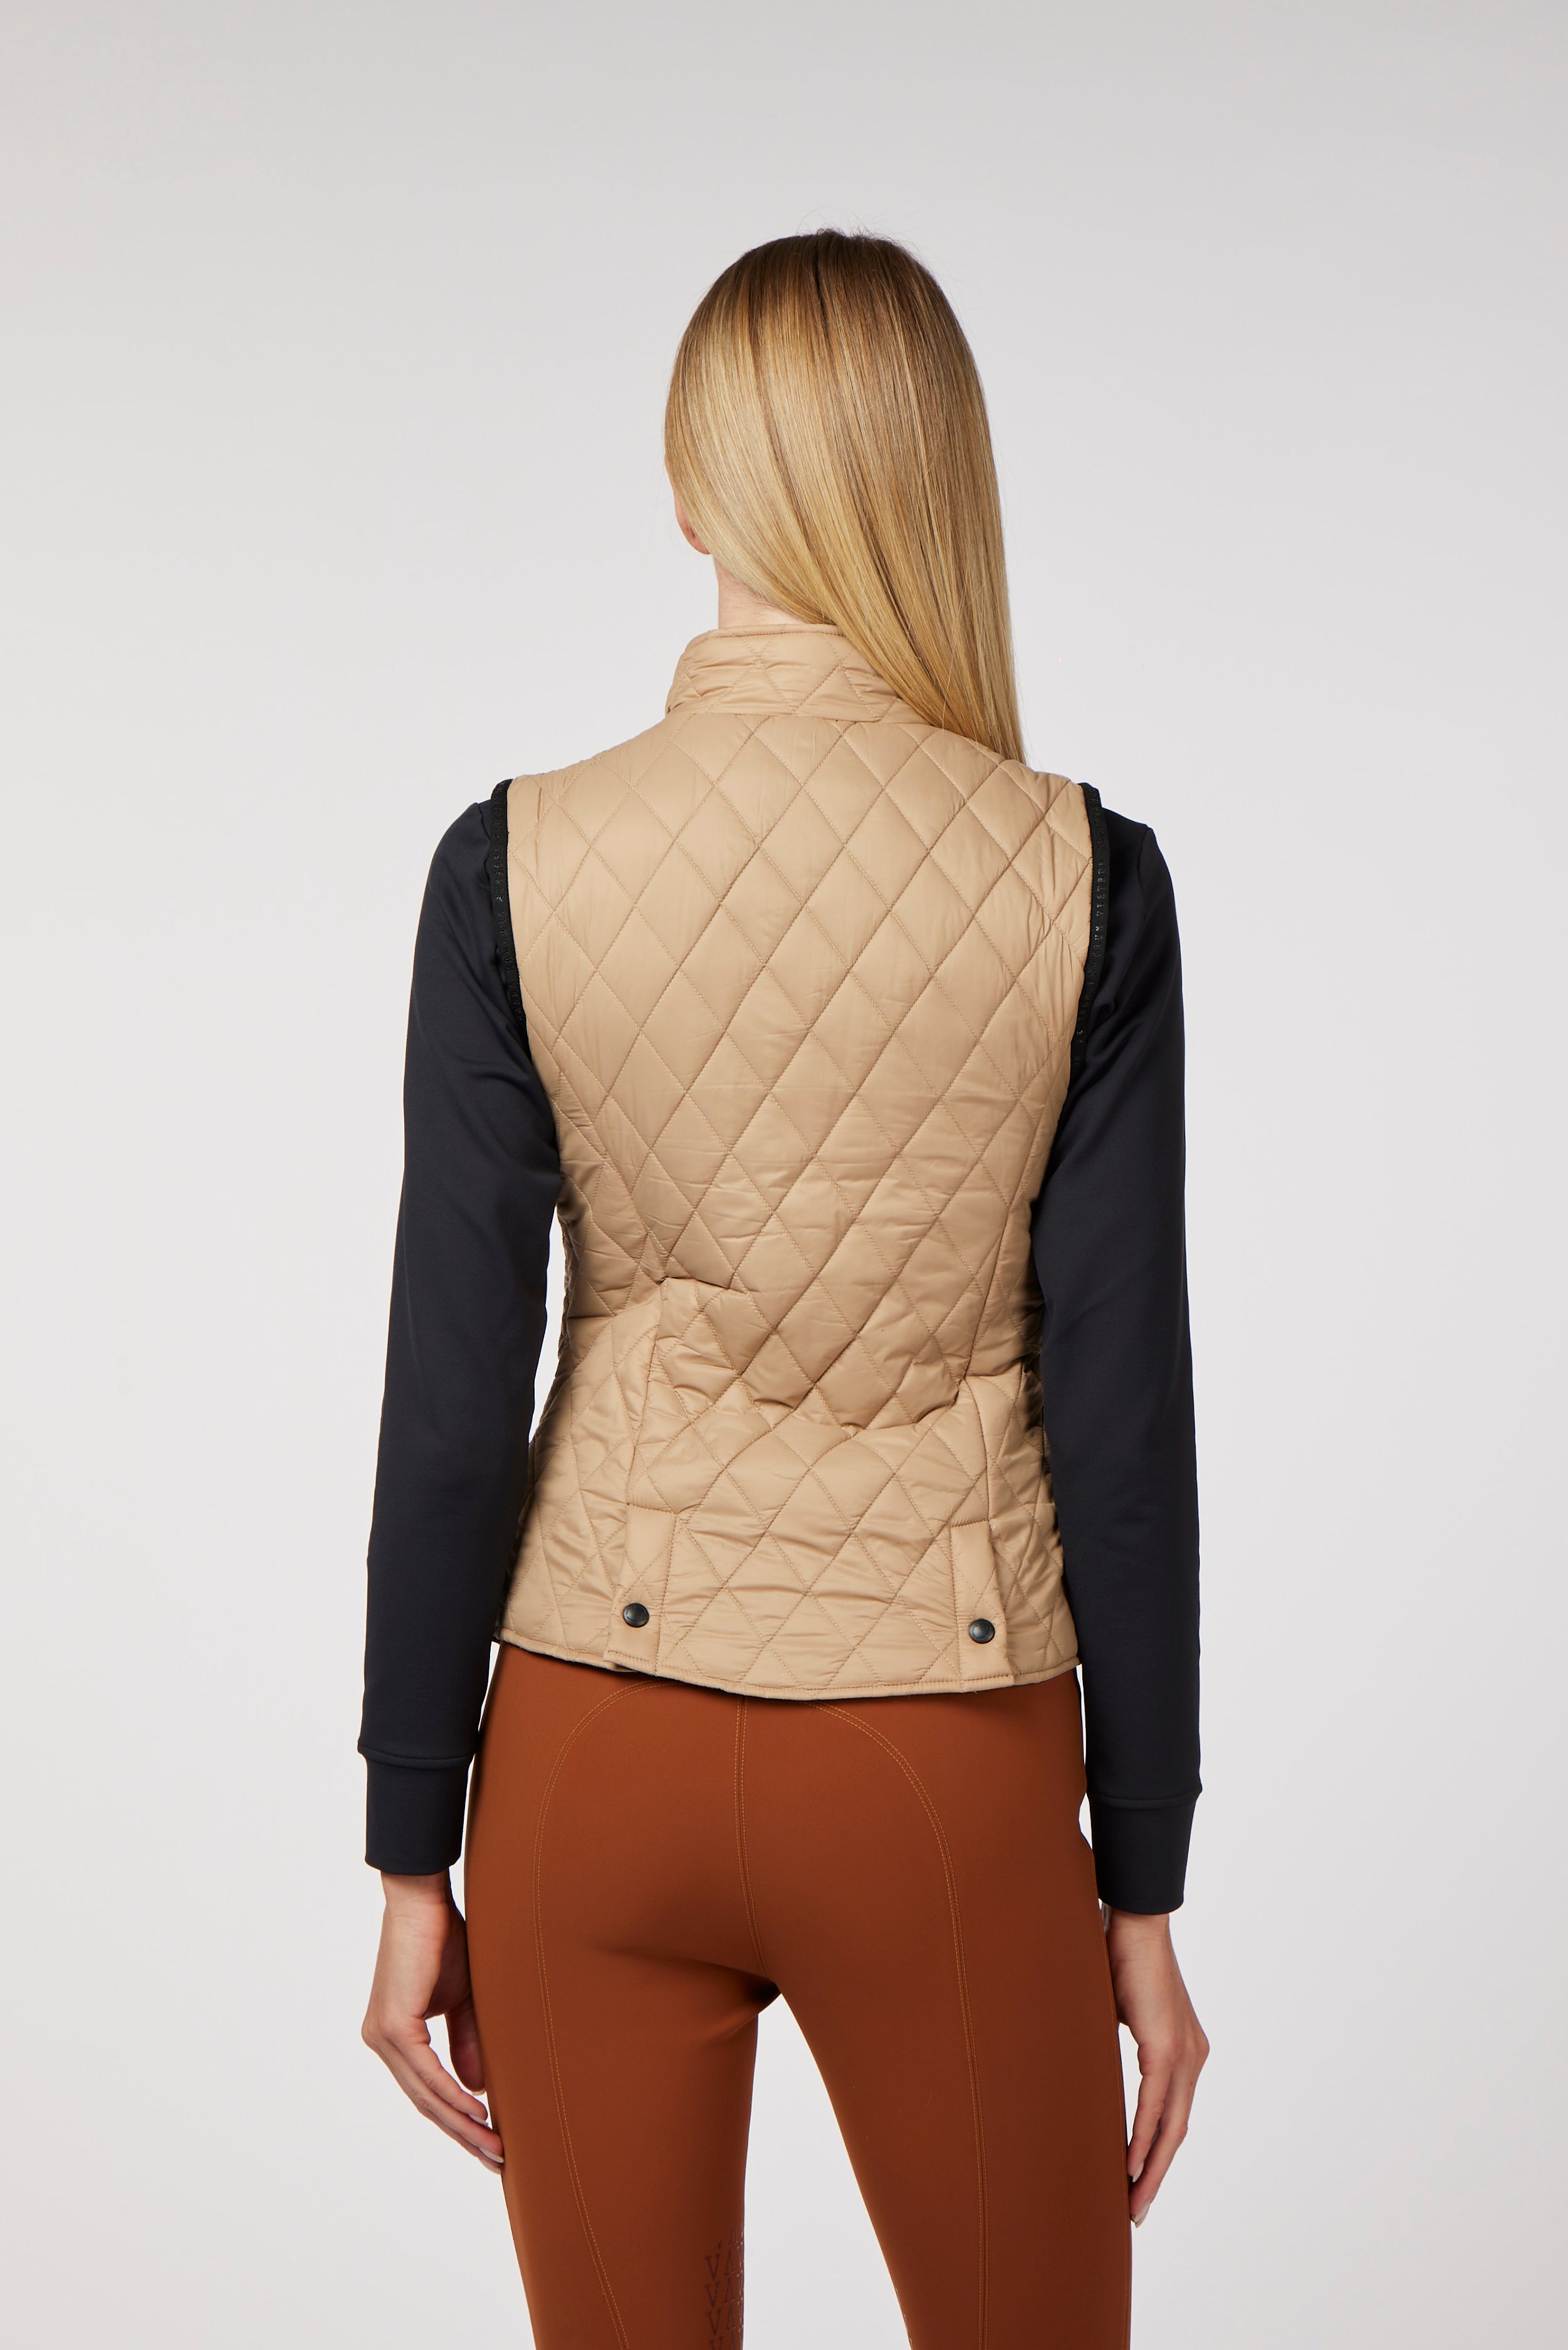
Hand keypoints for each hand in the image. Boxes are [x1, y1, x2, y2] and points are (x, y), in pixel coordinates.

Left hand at [361, 1872, 502, 2171]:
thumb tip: (477, 2091)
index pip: (427, 2091)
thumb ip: (467, 2043)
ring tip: (494, 2148)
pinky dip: (453, 2097)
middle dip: (462, 2135)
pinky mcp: (392, 2026)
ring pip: (425, 2095)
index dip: (458, 2121)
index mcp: (395, 2037)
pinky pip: (426, 2074)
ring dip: (462, 2125)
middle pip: (426, 2102)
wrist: (425, 1901)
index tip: (488, 2144)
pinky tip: (477, 2115)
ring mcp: (383, 2036)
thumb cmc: (445, 1941)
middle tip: (495, 2161)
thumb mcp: (464, 2000)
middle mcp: (382, 2042)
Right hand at [1104, 1907, 1207, 2224]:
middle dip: (1155, 2176)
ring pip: (1170, 2127)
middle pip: (1176, 2133)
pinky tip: (1129, 2166)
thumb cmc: (1122, 1959)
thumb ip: (1120, 2045)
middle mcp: (1192, 2058)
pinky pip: (1156, 2106)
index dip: (1157, 2154)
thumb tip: (1093, 2063)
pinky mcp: (1167, 2048)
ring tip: (1132, 2203)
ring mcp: (1184, 2055)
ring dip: (1149, 2169)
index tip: (1138, 2184)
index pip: (1173, 2117)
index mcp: (1185, 2052)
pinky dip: (1143, 2138)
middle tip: (1135, 2212)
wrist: (1137, 1922)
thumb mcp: (1122, 2015)